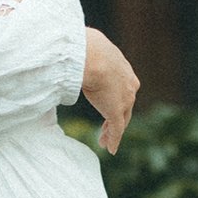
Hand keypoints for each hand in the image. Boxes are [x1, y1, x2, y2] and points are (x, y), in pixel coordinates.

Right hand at [81, 27, 139, 153]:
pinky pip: (116, 130)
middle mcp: (129, 86)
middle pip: (125, 106)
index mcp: (124, 70)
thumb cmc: (87, 48)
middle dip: (116, 118)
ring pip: (121, 120)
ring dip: (111, 131)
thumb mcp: (90, 51)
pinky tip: (110, 149)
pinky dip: (113, 140)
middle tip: (107, 128)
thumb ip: (84, 58)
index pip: (122, 88)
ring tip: (104, 141)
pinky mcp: (116, 112)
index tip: (106, 103)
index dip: (115, 98)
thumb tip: (68, 55)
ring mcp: (124, 100)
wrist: (92, 56)